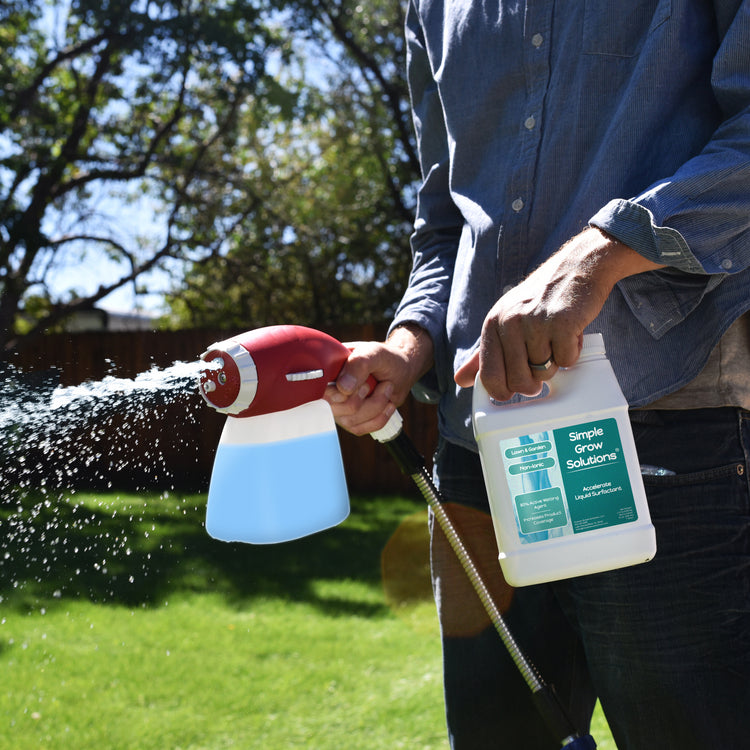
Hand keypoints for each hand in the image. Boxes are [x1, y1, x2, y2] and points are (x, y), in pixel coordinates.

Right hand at [324, 324, 433, 435]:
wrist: (402, 371)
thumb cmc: (386, 359)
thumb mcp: (375, 354)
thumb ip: (358, 364)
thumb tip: (343, 388)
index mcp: (328, 369)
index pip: (316, 389)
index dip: (337, 394)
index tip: (363, 385)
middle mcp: (329, 389)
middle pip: (334, 408)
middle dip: (365, 398)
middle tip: (378, 382)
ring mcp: (338, 407)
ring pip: (349, 421)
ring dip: (376, 406)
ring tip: (387, 388)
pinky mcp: (350, 420)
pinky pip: (360, 429)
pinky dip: (379, 418)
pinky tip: (388, 404)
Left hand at [454, 227, 662, 400]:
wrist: (579, 265)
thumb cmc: (541, 296)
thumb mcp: (506, 318)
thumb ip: (484, 352)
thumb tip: (460, 379)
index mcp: (492, 324)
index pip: (489, 375)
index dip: (502, 391)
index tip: (512, 393)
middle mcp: (510, 322)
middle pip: (518, 381)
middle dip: (533, 382)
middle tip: (542, 365)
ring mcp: (535, 323)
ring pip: (544, 372)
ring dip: (555, 362)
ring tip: (556, 338)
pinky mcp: (562, 324)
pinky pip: (566, 361)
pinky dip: (572, 353)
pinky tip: (571, 333)